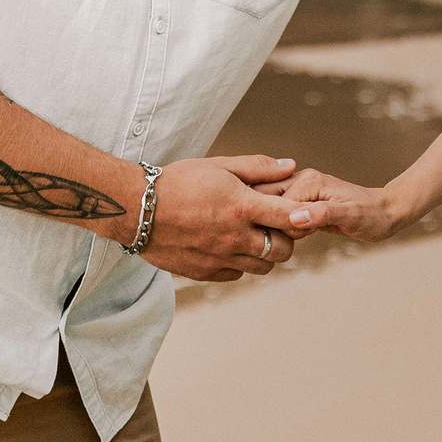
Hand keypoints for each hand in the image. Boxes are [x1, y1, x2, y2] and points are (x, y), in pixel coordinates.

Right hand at [135, 155, 329, 281]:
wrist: (136, 209)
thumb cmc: (178, 181)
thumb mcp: (219, 165)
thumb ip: (258, 167)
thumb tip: (290, 166)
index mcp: (242, 207)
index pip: (291, 218)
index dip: (305, 216)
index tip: (305, 213)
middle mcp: (234, 237)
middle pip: (283, 251)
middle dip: (286, 239)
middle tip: (276, 227)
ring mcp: (219, 258)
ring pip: (261, 267)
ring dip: (264, 254)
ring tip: (253, 237)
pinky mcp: (203, 272)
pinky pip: (235, 275)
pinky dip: (239, 265)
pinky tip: (229, 247)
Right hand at [256, 167, 408, 242]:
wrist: (384, 212)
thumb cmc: (370, 215)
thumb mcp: (351, 216)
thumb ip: (323, 215)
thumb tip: (295, 218)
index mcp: (308, 182)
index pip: (272, 204)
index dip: (280, 224)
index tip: (302, 233)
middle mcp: (300, 182)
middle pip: (264, 202)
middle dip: (272, 223)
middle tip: (302, 234)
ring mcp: (300, 192)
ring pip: (269, 209)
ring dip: (276, 226)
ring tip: (303, 234)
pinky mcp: (301, 203)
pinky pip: (278, 215)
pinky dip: (281, 226)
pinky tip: (296, 235)